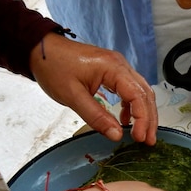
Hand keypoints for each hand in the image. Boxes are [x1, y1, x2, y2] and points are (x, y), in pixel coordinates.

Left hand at [30, 32, 156, 144]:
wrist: (41, 49)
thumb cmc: (54, 68)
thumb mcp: (72, 96)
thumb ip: (96, 116)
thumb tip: (116, 135)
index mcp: (113, 68)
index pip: (137, 95)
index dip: (142, 118)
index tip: (139, 138)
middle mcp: (121, 65)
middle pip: (145, 93)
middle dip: (149, 119)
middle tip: (149, 141)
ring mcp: (118, 66)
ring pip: (141, 91)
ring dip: (144, 113)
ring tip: (142, 134)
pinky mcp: (112, 71)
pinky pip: (130, 89)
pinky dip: (132, 106)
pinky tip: (125, 120)